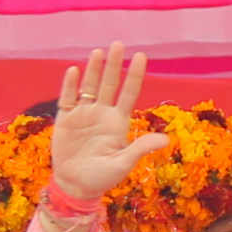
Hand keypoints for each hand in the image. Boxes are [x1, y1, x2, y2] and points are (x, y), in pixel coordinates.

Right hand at [45, 43, 167, 205]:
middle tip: (118, 44)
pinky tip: (73, 71)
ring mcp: (83, 114)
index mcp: (118, 122)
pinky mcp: (65, 119)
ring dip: (93, 70)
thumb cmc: (102, 178)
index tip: (141, 56)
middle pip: (109, 84)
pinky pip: (67, 98)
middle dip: (114, 65)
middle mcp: (102, 114)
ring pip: (89, 87)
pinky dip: (70, 85)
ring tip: (98, 52)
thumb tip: (166, 140)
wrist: (75, 186)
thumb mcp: (123, 164)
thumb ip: (140, 148)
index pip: (129, 93)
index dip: (135, 75)